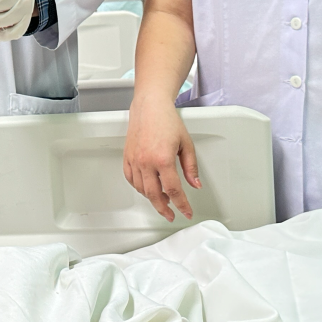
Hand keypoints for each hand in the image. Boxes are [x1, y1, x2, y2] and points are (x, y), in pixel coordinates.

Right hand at [123, 96, 200, 220]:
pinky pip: (130, 179)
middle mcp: (146, 162)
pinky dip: (138, 187)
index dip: (182, 204)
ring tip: (162, 199)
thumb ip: (190, 167)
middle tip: (171, 214)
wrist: (149, 107)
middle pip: (154, 195)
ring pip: (141, 189)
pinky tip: (146, 188)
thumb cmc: (166, 121)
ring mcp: (134, 160)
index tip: (186, 212)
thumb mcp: (186, 144)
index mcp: (163, 159)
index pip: (174, 190)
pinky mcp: (127, 157)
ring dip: (152, 198)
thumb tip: (194, 184)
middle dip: (164, 208)